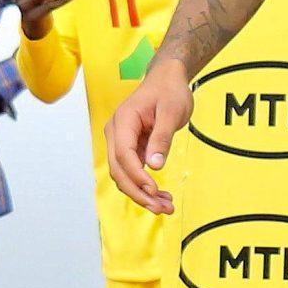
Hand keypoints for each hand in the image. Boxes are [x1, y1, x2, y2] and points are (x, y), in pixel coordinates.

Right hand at [105, 56, 193, 214]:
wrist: (167, 79)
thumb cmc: (169, 90)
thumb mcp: (171, 111)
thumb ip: (162, 137)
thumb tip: (155, 165)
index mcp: (123, 121)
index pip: (124, 155)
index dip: (137, 176)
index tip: (154, 190)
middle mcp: (116, 133)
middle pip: (119, 170)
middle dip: (138, 192)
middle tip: (162, 208)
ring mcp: (121, 141)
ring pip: (124, 175)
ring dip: (141, 193)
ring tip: (165, 206)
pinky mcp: (130, 147)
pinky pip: (133, 171)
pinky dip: (144, 185)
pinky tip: (161, 196)